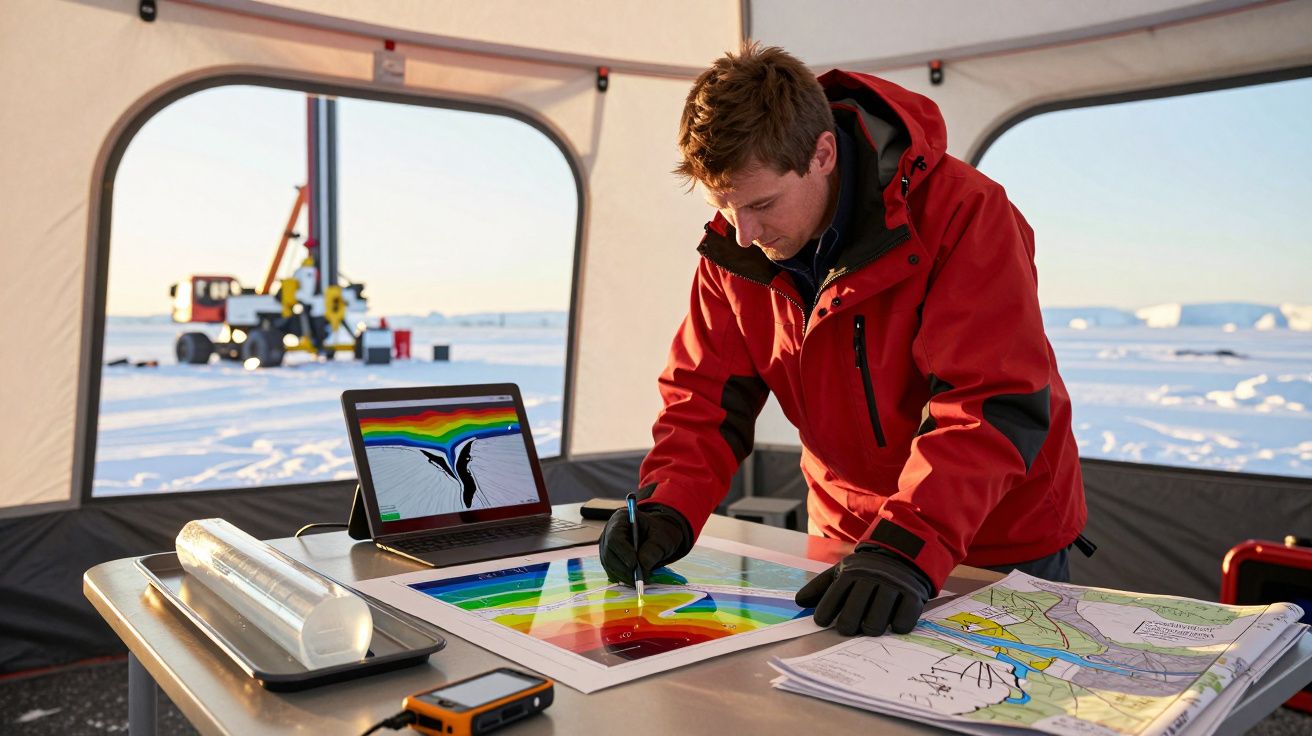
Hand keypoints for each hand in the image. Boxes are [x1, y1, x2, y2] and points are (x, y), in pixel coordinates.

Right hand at [599, 503, 692, 584]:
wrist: (658, 536)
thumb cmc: (659, 533)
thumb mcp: (662, 537)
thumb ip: (653, 549)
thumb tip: (642, 565)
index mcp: (620, 519)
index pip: (614, 538)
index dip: (623, 553)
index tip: (636, 565)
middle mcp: (608, 532)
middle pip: (608, 554)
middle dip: (624, 569)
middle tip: (640, 580)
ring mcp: (606, 547)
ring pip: (609, 565)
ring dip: (624, 576)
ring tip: (641, 582)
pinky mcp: (609, 560)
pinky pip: (611, 572)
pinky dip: (623, 578)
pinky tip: (636, 580)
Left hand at [795, 546, 932, 635]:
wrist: (903, 554)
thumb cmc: (867, 570)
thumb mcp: (842, 571)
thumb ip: (820, 586)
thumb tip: (799, 601)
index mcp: (852, 573)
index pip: (832, 599)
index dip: (824, 614)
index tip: (823, 623)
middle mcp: (872, 579)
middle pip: (853, 615)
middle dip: (847, 627)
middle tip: (849, 629)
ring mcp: (893, 587)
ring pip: (876, 622)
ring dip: (871, 629)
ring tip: (869, 627)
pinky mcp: (913, 596)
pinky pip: (902, 622)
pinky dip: (896, 627)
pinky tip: (892, 623)